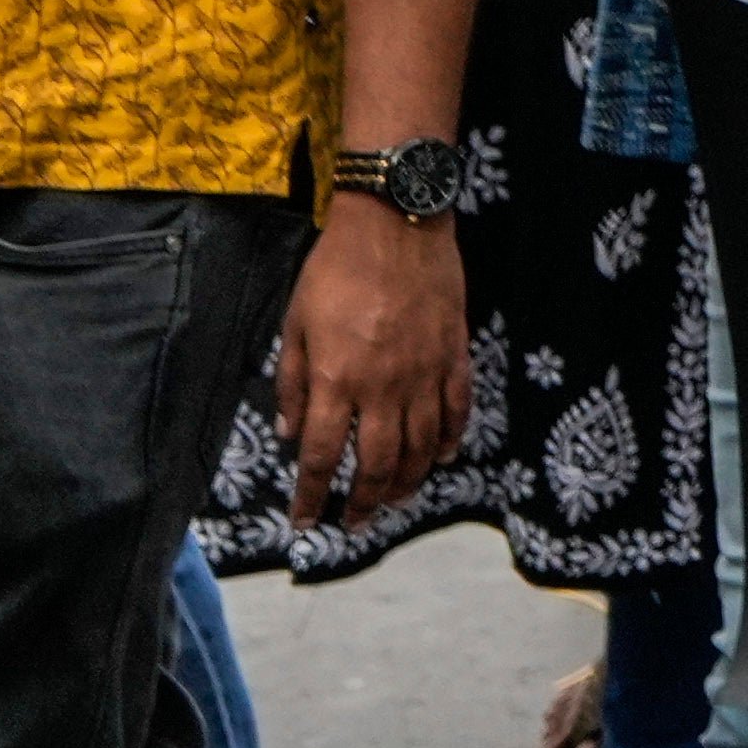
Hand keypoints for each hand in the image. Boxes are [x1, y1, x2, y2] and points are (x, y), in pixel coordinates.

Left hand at [278, 203, 465, 525]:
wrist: (397, 223)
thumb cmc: (335, 270)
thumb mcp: (296, 325)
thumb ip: (293, 383)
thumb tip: (291, 434)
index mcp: (337, 380)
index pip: (323, 456)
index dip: (312, 496)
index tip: (304, 522)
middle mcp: (384, 387)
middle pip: (378, 463)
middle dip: (365, 501)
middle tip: (355, 523)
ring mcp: (425, 372)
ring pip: (422, 445)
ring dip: (409, 481)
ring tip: (396, 501)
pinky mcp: (454, 354)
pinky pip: (457, 409)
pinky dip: (452, 439)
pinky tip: (443, 458)